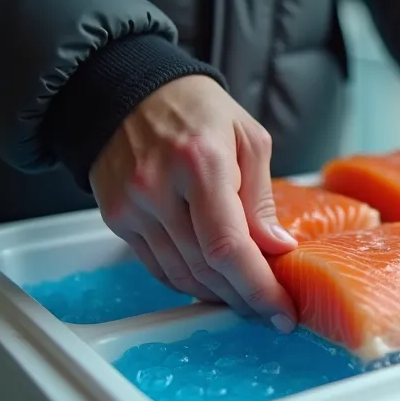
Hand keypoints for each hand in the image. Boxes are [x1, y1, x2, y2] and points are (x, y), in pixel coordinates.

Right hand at [89, 75, 297, 329]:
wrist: (129, 89)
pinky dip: (189, 281)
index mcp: (200, 163)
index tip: (282, 311)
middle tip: (273, 309)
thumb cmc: (196, 107)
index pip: (228, 246)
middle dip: (245, 297)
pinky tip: (214, 282)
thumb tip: (277, 249)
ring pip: (181, 275)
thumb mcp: (248, 139)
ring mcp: (132, 207)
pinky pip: (158, 267)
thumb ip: (261, 199)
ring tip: (247, 297)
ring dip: (218, 294)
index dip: (258, 288)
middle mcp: (158, 189)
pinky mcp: (117, 218)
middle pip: (206, 268)